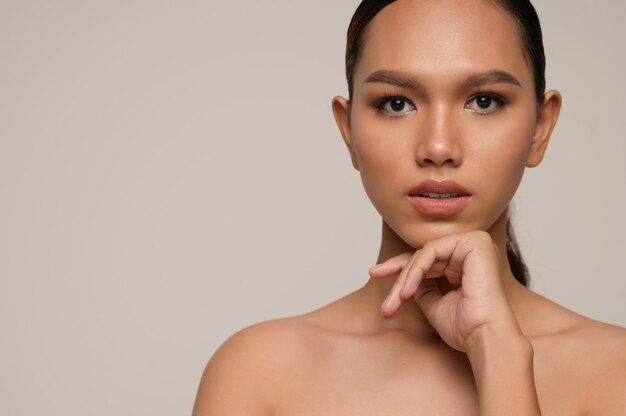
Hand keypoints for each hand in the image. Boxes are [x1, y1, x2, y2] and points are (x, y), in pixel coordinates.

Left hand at [370, 231, 520, 352]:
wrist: (485, 338)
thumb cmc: (466, 328)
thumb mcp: (435, 303)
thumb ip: (422, 285)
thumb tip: (406, 276)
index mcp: (469, 261)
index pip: (428, 258)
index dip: (400, 268)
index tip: (374, 274)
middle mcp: (474, 248)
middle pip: (424, 256)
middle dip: (398, 276)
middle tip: (384, 301)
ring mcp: (476, 242)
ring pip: (424, 254)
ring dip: (404, 279)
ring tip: (395, 303)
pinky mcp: (474, 242)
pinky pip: (431, 251)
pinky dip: (415, 271)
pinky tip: (406, 291)